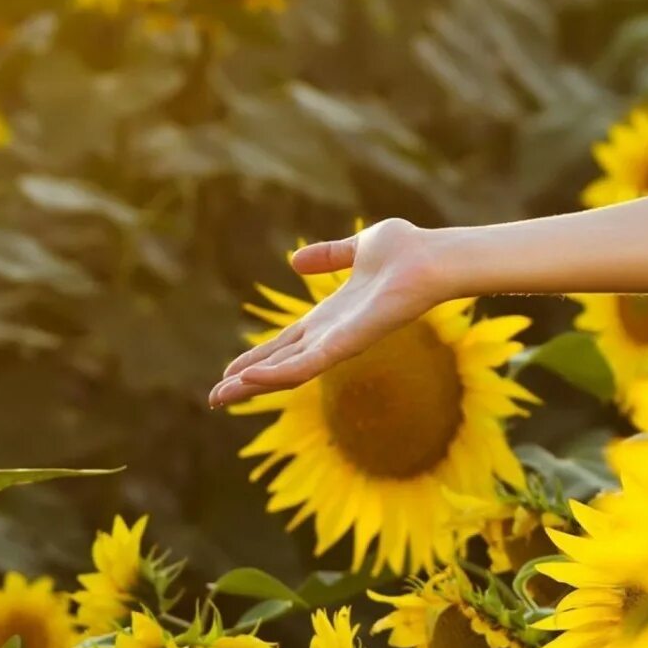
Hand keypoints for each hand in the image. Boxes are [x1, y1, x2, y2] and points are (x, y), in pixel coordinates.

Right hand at [206, 219, 444, 408]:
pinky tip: (249, 380)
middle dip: (247, 381)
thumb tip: (295, 261)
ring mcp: (340, 343)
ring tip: (221, 396)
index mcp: (331, 316)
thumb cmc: (407, 250)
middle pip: (280, 364)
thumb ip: (329, 256)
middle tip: (214, 399)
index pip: (285, 344)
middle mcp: (332, 334)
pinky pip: (306, 365)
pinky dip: (276, 374)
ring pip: (287, 372)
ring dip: (253, 384)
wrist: (432, 256)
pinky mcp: (348, 345)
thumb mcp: (357, 248)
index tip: (228, 373)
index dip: (257, 358)